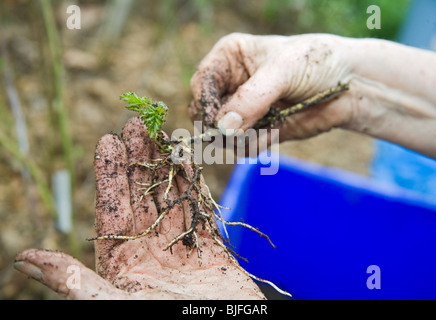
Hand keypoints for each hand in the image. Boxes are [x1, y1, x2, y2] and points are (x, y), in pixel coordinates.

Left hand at [14, 117, 264, 299]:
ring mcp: (180, 250)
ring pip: (170, 198)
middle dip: (139, 160)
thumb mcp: (113, 303)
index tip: (108, 141)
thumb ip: (75, 280)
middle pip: (142, 197)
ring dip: (165, 166)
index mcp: (123, 265)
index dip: (110, 175)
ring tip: (161, 134)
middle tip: (137, 124)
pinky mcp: (210, 251)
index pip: (112, 211)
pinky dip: (194, 185)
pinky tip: (187, 161)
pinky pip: (200, 211)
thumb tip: (25, 259)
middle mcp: (150, 253)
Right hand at [189, 32, 357, 141]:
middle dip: (223, 126)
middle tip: (243, 130)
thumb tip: (222, 128)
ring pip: (221, 136)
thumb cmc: (315, 63)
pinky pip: (241, 147)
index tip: (220, 120)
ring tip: (268, 128)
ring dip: (241, 139)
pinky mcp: (256, 131)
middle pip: (205, 114)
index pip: (201, 84)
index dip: (207, 103)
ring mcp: (243, 111)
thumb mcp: (282, 71)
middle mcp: (231, 86)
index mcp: (229, 60)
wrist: (348, 86)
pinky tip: (274, 134)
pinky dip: (254, 146)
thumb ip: (251, 98)